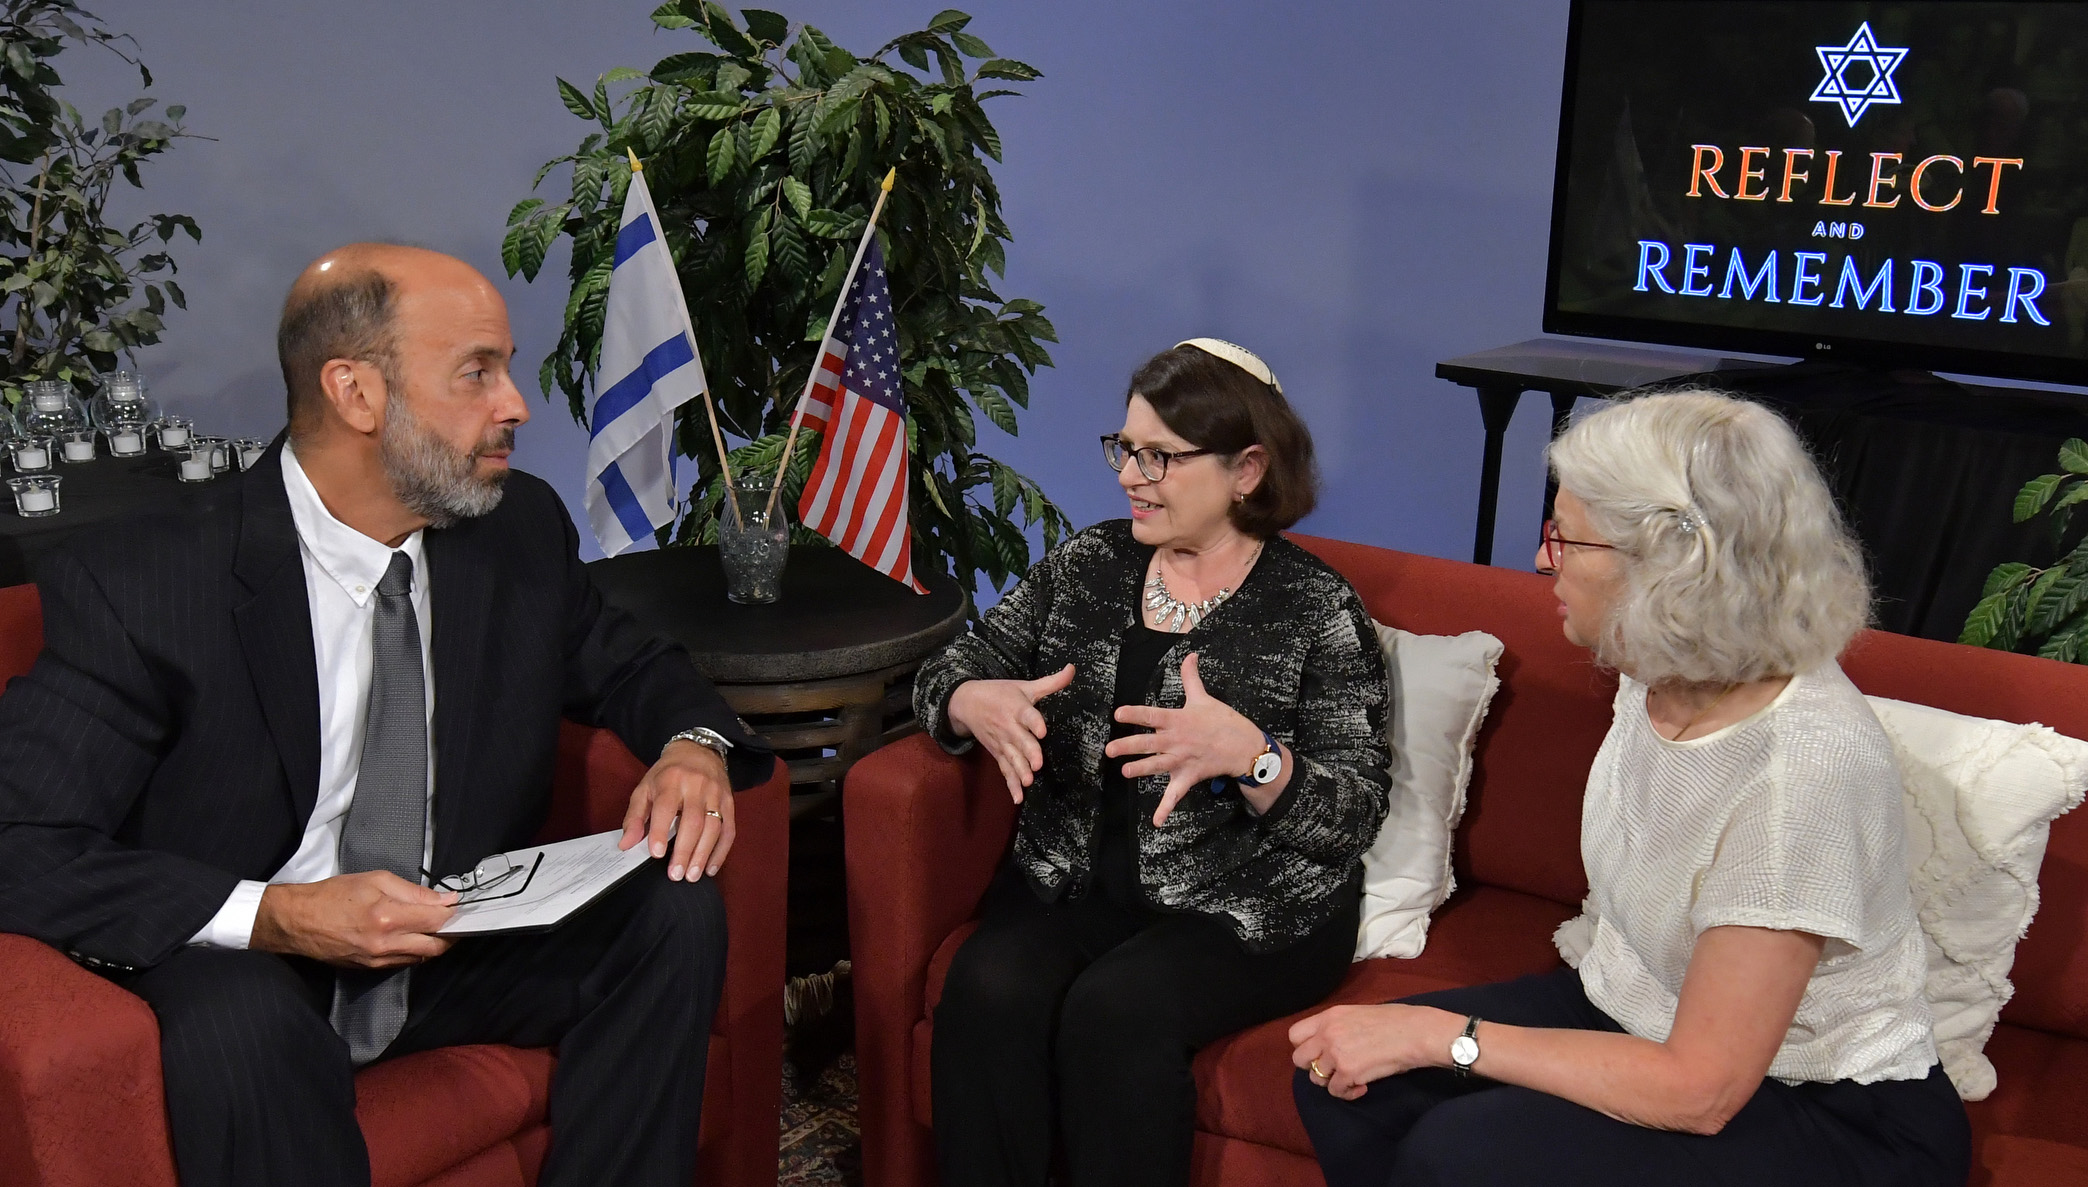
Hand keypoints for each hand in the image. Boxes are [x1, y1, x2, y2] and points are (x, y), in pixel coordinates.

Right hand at [251, 871, 457, 968]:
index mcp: (387, 917)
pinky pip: (404, 963)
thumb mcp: (375, 880)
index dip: (455, 914)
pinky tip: (414, 937)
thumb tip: (444, 900)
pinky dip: (415, 951)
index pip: (437, 920)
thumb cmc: (332, 895)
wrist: (297, 921)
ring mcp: (378, 960)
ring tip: (435, 927)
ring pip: (422, 958)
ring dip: (434, 944)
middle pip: (436, 947)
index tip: (462, 907)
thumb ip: (414, 892)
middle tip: (455, 920)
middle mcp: (385, 944)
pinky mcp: (370, 969)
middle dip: (451, 934)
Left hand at [619, 739, 733, 880]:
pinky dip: (722, 851)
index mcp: (671, 781)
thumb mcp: (644, 788)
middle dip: (685, 850)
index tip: (657, 853)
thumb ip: (635, 816)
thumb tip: (626, 844)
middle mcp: (696, 786)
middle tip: (676, 874)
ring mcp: (716, 794)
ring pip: (714, 827)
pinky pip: (729, 829)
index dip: (661, 831)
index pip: (667, 807)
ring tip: (692, 875)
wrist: (697, 750)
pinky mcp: (729, 802)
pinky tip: (711, 868)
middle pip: (694, 821)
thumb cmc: (667, 774)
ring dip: (704, 854)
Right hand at [945, 665, 1075, 802]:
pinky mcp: (997, 753)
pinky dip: (1010, 784)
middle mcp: (1008, 726)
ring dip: (1019, 771)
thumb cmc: (1000, 693)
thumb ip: (1051, 682)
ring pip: (1011, 758)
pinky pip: (1004, 770)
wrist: (967, 702)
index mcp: (1017, 708)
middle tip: (1037, 764)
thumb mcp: (1025, 686)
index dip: (1034, 722)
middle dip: (1028, 752)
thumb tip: (1072, 668)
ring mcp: (1002, 742)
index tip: (1042, 730)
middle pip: (1019, 741)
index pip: (1026, 715)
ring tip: (1028, 781)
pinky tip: (1018, 798)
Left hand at [1106, 653, 1270, 824]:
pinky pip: (1175, 795)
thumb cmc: (1223, 720)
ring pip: (1157, 766)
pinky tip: (1156, 821)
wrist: (1244, 746)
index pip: (1152, 715)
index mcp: (1178, 720)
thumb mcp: (1204, 698)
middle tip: (1109, 749)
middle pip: (1149, 743)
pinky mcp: (1189, 777)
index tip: (1118, 713)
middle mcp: (1176, 741)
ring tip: (1124, 773)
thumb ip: (1191, 678)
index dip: (1135, 714)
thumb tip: (1190, 655)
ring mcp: (1182, 760)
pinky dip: (1166, 808)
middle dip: (1128, 746)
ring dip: (1141, 770)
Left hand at [1289, 1003, 1461, 1099]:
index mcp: (1329, 1016)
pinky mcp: (1348, 1073)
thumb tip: (1329, 1041)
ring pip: (1316, 1079)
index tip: (1319, 1052)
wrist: (1416, 1032)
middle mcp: (1327, 1034)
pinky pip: (1336, 1092)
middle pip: (1299, 1059)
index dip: (1304, 1046)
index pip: (1295, 1034)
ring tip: (1351, 1077)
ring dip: (1332, 1081)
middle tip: (1333, 1068)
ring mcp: (1336, 1054)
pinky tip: (1363, 1086)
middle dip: (1314, 1067)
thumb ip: (1338, 1026)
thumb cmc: (1396, 1020)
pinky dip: (1349, 1093)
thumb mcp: (1358, 1013)